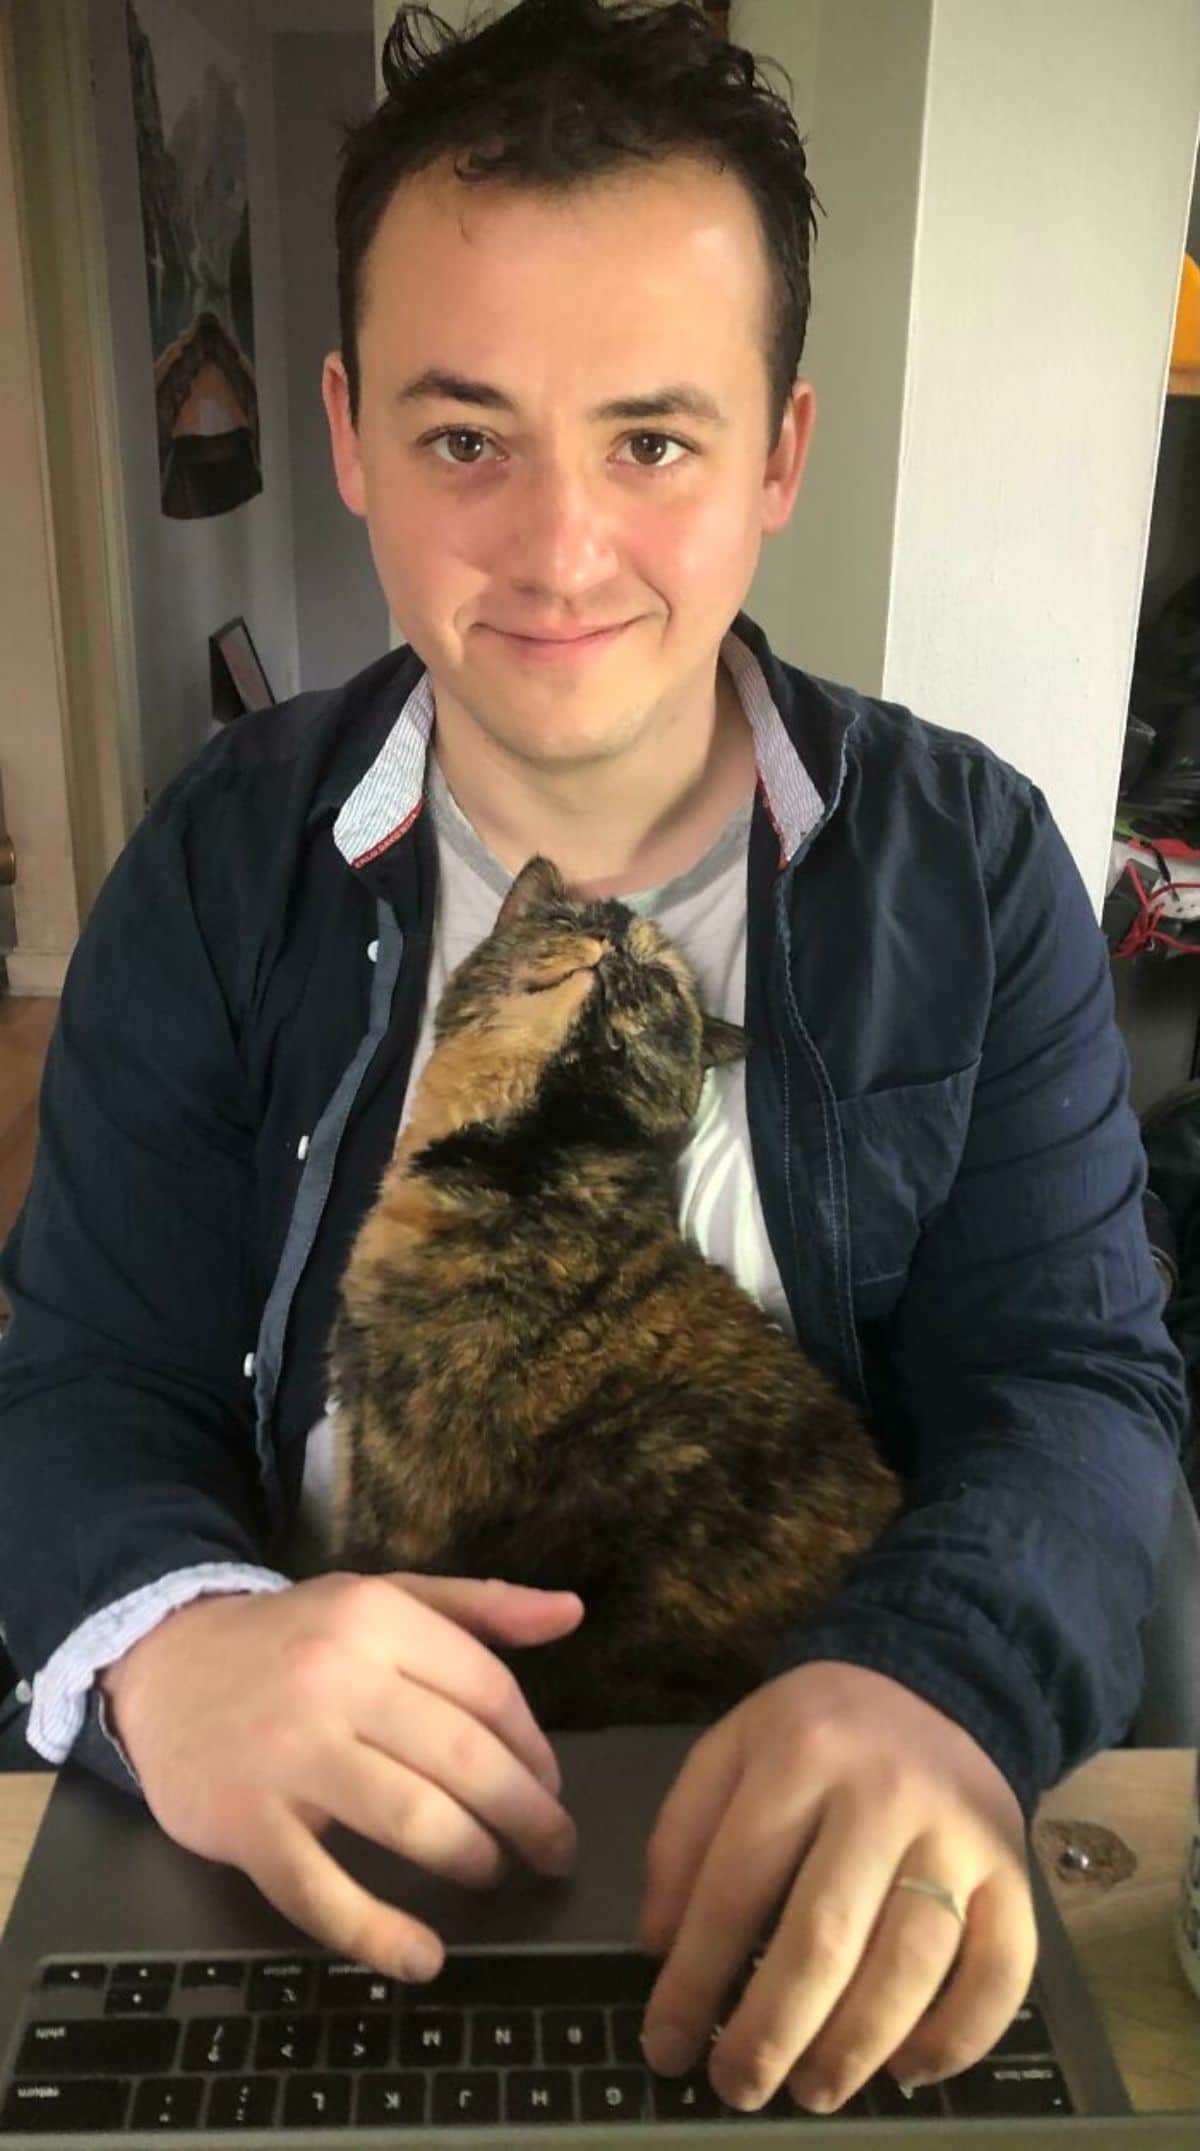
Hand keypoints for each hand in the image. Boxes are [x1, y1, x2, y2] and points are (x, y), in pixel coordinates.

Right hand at [98, 1571, 583, 1980]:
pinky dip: (379, 1935)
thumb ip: (479, 1607)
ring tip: (495, 1875)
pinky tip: (423, 1957)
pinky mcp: (245, 1822)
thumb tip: (572, 1612)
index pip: (489, 1692)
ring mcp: (287, 1753)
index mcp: (377, 1617)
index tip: (551, 1789)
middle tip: (554, 1853)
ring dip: (473, 1860)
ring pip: (412, 1820)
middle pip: (466, 1760)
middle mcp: (335, 1677)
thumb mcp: (381, 1598)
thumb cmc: (293, 1638)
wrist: (163, 1663)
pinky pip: (321, 1892)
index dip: (535, 1750)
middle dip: (529, 1817)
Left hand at [635, 1660, 1035, 2113]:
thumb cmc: (816, 1735)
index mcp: (800, 1754)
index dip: (694, 1979)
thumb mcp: (731, 1749)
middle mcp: (886, 1793)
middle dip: (771, 2032)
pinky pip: (1001, 1974)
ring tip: (810, 2090)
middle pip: (825, 1936)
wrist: (936, 1688)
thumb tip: (660, 1949)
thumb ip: (683, 1836)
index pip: (735, 1884)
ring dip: (854, 2049)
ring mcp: (960, 1835)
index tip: (665, 2048)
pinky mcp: (1016, 1874)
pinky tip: (906, 2070)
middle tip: (736, 2088)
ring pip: (910, 1965)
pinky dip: (956, 2039)